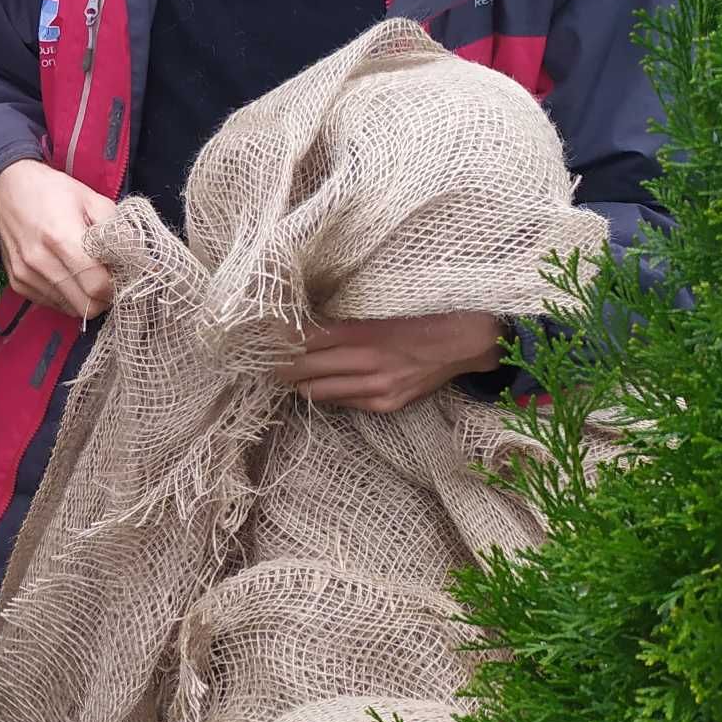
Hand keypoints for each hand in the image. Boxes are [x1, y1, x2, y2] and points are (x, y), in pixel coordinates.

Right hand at [0, 159, 118, 320]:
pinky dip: (66, 297)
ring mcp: (26, 275)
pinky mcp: (17, 282)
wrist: (6, 188)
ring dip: (85, 298)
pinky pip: (51, 304)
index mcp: (62, 237)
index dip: (116, 287)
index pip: (97, 286)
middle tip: (109, 282)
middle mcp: (40, 261)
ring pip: (69, 309)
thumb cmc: (53, 191)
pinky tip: (68, 276)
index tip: (121, 277)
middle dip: (104, 299)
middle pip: (85, 305)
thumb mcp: (93, 200)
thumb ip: (119, 232)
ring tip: (88, 276)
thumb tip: (142, 262)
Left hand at [274, 311, 505, 412]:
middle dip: (279, 368)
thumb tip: (300, 335)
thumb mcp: (377, 317)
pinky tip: (318, 386)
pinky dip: (326, 394)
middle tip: (261, 364)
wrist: (462, 344)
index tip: (259, 341)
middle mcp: (368, 361)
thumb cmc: (416, 323)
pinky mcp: (386, 405)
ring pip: (317, 392)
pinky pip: (341, 402)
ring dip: (299, 384)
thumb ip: (341, 328)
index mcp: (363, 332)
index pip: (306, 340)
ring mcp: (377, 387)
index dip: (279, 343)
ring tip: (285, 376)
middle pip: (304, 369)